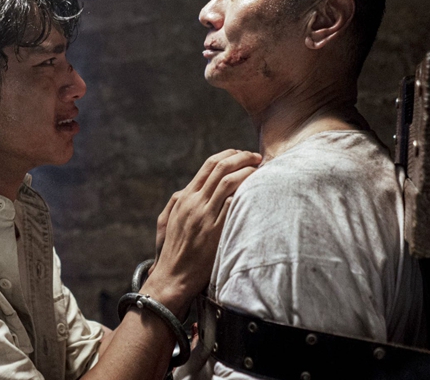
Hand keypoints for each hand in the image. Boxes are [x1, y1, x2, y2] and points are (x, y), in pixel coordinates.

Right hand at [143, 149, 260, 316]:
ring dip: (247, 172)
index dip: (230, 155)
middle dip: (243, 158)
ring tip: (260, 171)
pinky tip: (257, 191)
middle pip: (221, 168)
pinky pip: (233, 205)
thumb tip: (195, 186)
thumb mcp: (169, 218)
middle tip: (257, 157)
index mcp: (185, 197)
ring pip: (229, 182)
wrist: (173, 275)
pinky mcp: (215, 231)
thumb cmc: (173, 249)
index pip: (209, 165)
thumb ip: (181, 200)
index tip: (243, 155)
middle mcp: (194, 202)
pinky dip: (244, 193)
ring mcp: (205, 216)